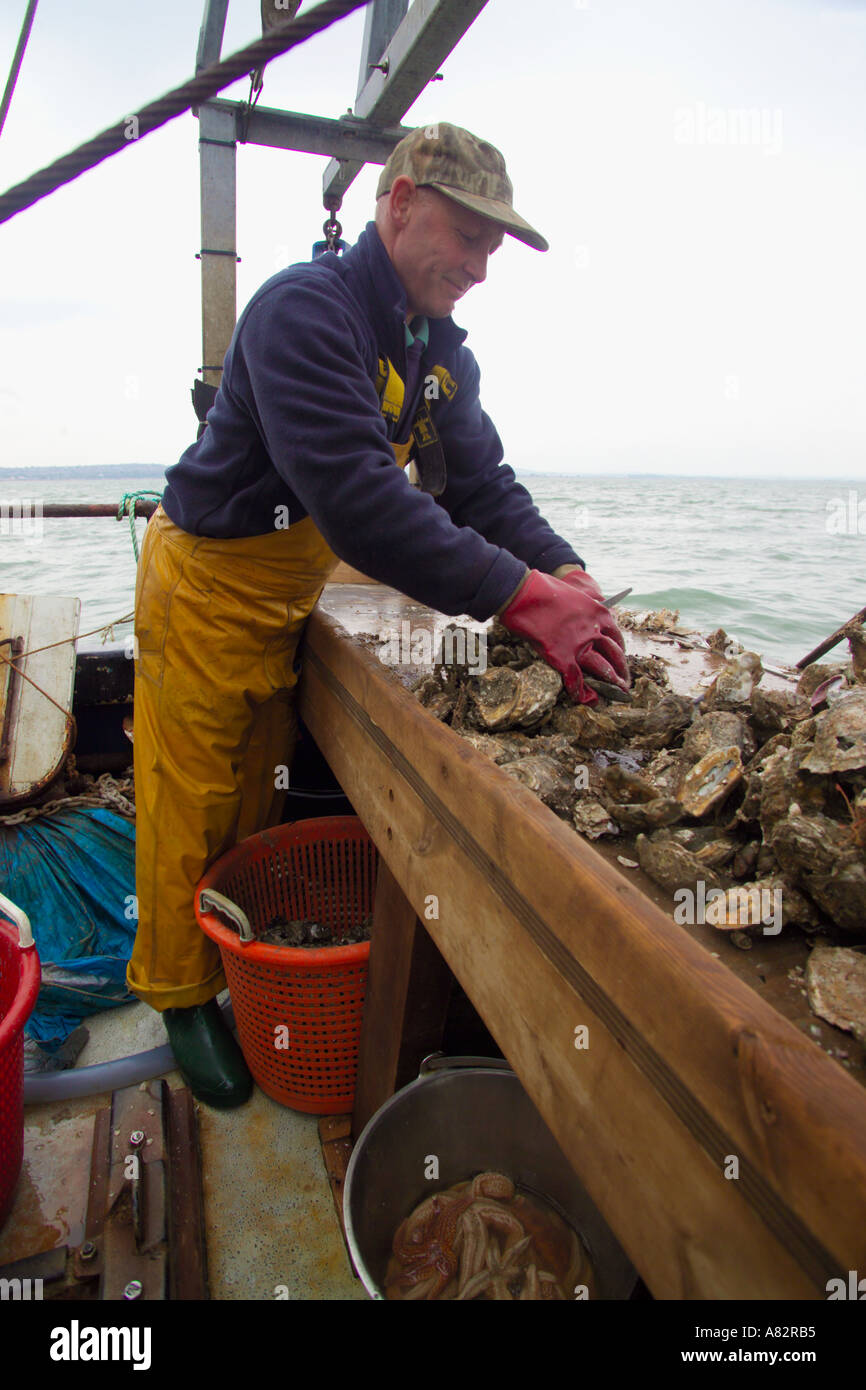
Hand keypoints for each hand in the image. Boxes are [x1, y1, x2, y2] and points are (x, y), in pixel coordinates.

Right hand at [500, 568, 629, 704]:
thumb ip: (584, 614)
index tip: (621, 660)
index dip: (620, 652)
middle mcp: (594, 631)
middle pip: (615, 655)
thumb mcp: (575, 598)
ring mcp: (579, 646)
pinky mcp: (562, 657)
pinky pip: (575, 680)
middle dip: (622, 671)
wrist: (525, 594)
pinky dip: (581, 692)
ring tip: (616, 693)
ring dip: (610, 684)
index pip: (617, 637)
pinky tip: (585, 699)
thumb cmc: (545, 591)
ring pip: (602, 670)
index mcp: (600, 614)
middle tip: (624, 682)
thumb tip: (585, 627)